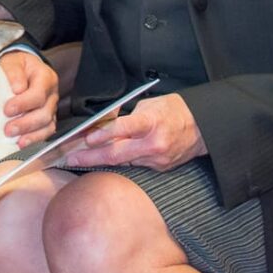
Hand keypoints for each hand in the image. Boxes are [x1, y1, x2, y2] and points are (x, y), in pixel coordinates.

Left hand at [0, 51, 58, 146]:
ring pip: (47, 125)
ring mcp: (51, 107)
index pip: (38, 94)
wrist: (22, 69)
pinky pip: (46, 132)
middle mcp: (52, 94)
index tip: (7, 109)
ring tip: (13, 137)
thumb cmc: (17, 66)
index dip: (23, 104)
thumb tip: (17, 89)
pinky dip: (34, 139)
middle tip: (8, 129)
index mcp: (45, 77)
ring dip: (29, 134)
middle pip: (44, 113)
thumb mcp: (12, 62)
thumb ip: (13, 72)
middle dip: (25, 123)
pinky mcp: (47, 119)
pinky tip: (22, 142)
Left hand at [64, 93, 205, 169]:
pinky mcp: (159, 168)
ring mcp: (157, 159)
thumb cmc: (172, 110)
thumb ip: (125, 116)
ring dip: (99, 161)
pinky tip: (102, 161)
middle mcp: (154, 143)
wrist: (202, 127)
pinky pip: (134, 165)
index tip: (87, 138)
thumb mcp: (147, 105)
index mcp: (152, 122)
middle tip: (70, 158)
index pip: (124, 128)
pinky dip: (118, 162)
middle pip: (117, 153)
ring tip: (78, 159)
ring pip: (122, 162)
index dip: (104, 134)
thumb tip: (102, 125)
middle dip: (90, 157)